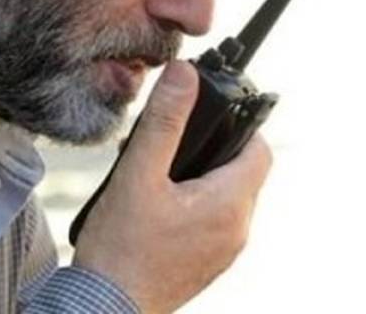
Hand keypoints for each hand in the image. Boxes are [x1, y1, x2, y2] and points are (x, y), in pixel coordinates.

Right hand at [71, 60, 272, 313]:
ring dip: (202, 177)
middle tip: (177, 142)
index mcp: (230, 204)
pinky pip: (213, 222)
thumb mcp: (139, 174)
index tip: (211, 115)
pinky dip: (195, 204)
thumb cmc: (122, 250)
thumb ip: (164, 121)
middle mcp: (237, 230)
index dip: (242, 124)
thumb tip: (185, 74)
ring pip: (226, 197)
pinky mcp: (206, 264)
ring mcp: (224, 251)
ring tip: (161, 173)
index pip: (259, 149)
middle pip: (243, 172)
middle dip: (215, 149)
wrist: (106, 310)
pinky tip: (159, 205)